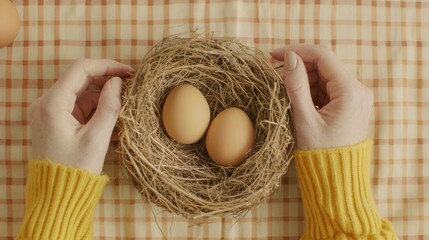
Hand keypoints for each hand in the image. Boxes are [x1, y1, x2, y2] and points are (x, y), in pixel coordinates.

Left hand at [29, 59, 132, 173]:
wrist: (56, 195)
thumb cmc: (75, 169)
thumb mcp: (97, 138)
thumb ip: (109, 107)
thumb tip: (118, 83)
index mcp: (52, 103)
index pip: (81, 69)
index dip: (107, 66)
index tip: (128, 72)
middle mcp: (46, 103)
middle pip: (80, 79)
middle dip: (107, 81)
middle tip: (130, 87)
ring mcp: (50, 112)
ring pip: (82, 94)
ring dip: (103, 99)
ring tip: (125, 111)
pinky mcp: (56, 121)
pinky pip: (79, 107)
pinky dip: (96, 111)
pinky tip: (114, 122)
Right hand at [270, 45, 372, 149]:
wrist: (337, 178)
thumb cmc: (320, 153)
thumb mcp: (304, 119)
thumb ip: (296, 85)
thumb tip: (289, 57)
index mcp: (350, 91)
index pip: (322, 56)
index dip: (296, 50)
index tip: (273, 55)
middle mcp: (358, 89)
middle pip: (324, 64)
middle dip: (299, 66)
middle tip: (276, 76)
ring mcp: (356, 96)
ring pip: (325, 75)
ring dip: (304, 79)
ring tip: (287, 94)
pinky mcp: (351, 103)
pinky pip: (328, 87)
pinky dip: (312, 89)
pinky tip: (300, 101)